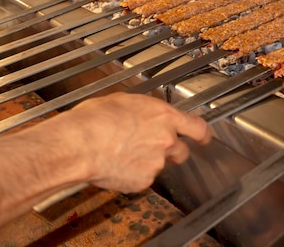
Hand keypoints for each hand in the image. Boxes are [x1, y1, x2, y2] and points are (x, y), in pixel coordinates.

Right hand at [48, 92, 210, 192]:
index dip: (202, 134)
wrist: (79, 145)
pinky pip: (143, 178)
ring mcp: (156, 164)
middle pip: (182, 151)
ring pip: (160, 165)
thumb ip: (145, 110)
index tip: (203, 137)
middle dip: (172, 150)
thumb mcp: (125, 101)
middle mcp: (166, 141)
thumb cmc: (96, 119)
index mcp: (165, 117)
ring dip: (149, 161)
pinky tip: (117, 165)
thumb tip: (146, 114)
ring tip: (124, 154)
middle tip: (153, 147)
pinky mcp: (142, 182)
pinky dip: (133, 174)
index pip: (197, 128)